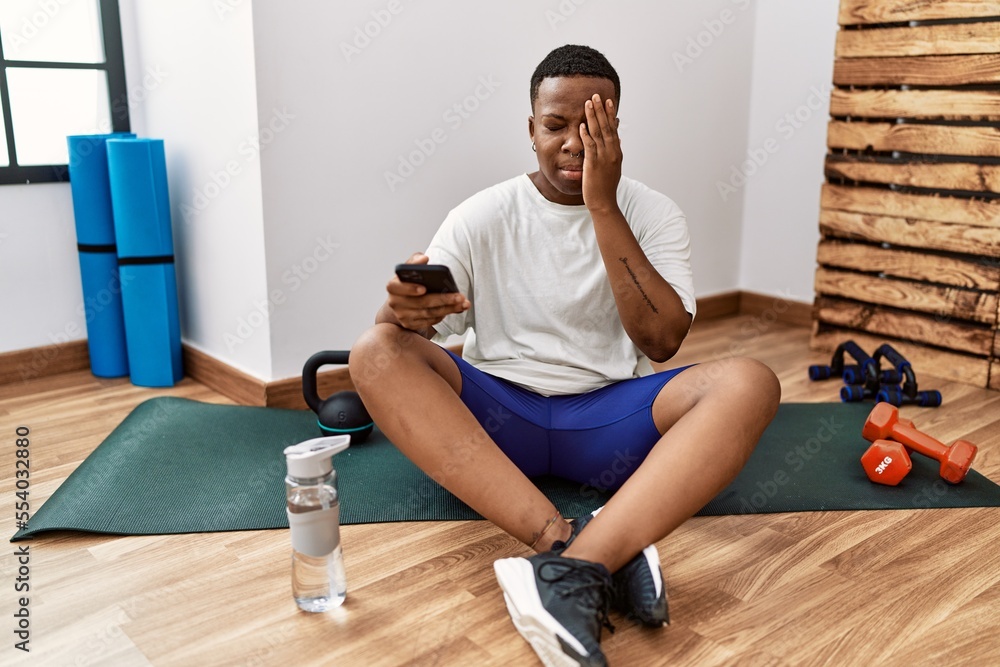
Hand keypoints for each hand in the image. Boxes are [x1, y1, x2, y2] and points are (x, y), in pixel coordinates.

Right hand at [386, 252, 469, 332]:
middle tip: (459, 296)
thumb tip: (424, 258)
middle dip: (443, 299)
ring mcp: (402, 316)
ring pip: (429, 313)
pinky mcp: (410, 325)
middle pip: (421, 302)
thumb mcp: (410, 269)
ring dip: (448, 308)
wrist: (402, 301)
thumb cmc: (409, 282)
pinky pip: (430, 321)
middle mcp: (395, 303)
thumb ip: (415, 261)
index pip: (398, 287)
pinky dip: (444, 314)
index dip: (410, 288)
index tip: (424, 288)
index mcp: (393, 286)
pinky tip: (455, 308)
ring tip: (463, 303)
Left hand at [579, 94, 621, 214]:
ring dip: (593, 117)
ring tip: (589, 103)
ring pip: (598, 133)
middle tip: (597, 95)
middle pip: (607, 127)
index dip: (610, 114)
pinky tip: (582, 125)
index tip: (609, 101)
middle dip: (601, 110)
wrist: (604, 203)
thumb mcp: (612, 168)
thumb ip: (612, 154)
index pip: (613, 129)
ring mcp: (604, 158)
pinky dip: (586, 135)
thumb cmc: (605, 188)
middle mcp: (612, 153)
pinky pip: (590, 146)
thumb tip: (615, 143)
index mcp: (616, 153)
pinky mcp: (594, 164)